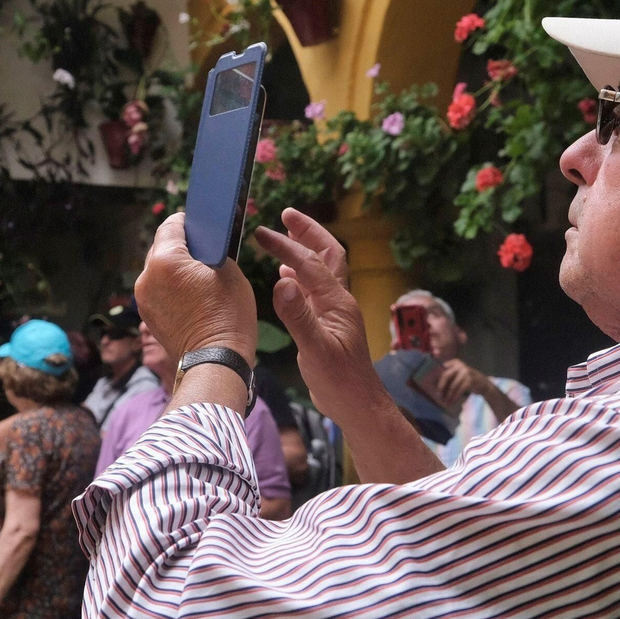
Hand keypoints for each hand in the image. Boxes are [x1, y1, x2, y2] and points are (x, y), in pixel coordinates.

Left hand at [134, 214, 256, 364]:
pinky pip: (157, 289)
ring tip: (197, 275)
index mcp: (165, 260)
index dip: (187, 221)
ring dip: (174, 267)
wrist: (215, 360)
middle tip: (203, 251)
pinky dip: (170, 286)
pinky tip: (189, 293)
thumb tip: (206, 241)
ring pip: (157, 269)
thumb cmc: (227, 315)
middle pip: (161, 247)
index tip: (199, 224)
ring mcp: (143, 298)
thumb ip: (212, 248)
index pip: (170, 225)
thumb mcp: (229, 270)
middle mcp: (147, 277)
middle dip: (180, 245)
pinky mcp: (146, 314)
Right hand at [254, 210, 388, 427]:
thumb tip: (282, 281)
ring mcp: (333, 311)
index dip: (287, 245)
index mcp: (336, 302)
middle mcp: (337, 300)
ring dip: (303, 249)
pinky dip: (299, 275)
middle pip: (327, 254)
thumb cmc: (340, 381)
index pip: (310, 263)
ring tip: (283, 236)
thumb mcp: (316, 350)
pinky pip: (313, 289)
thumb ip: (298, 317)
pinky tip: (285, 276)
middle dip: (308, 232)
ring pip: (321, 270)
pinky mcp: (326, 323)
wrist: (357, 404)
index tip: (262, 232)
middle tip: (286, 215)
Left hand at [438, 360, 491, 405]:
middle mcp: (460, 365)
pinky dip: (454, 397)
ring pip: (453, 386)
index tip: (431, 385)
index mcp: (454, 362)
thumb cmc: (467, 380)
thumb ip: (448, 377)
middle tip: (438, 395)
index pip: (441, 369)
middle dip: (440, 387)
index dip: (435, 377)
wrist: (483, 383)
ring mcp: (466, 372)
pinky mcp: (470, 380)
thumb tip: (433, 385)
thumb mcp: (458, 374)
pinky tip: (452, 402)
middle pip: (445, 376)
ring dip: (448, 395)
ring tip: (445, 402)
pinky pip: (459, 390)